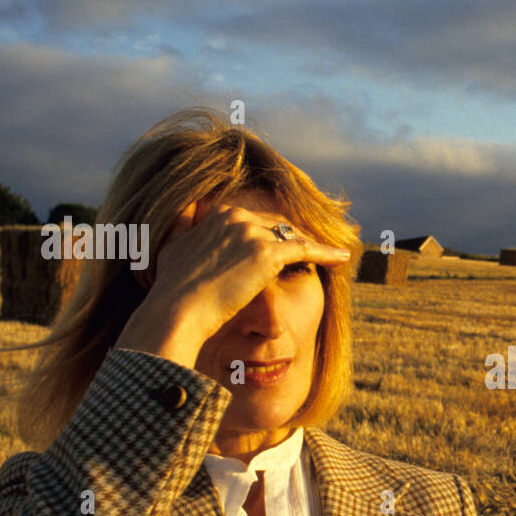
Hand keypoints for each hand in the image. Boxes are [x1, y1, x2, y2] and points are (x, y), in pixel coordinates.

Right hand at [116, 200, 348, 367]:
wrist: (179, 309)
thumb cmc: (173, 287)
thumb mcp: (174, 246)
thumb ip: (184, 223)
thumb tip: (188, 206)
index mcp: (220, 214)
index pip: (258, 220)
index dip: (276, 232)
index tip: (288, 241)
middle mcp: (237, 217)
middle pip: (279, 225)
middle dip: (298, 236)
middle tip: (316, 248)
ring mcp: (253, 233)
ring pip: (294, 236)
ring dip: (315, 245)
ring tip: (332, 254)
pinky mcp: (267, 254)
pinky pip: (305, 250)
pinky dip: (326, 253)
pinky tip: (342, 258)